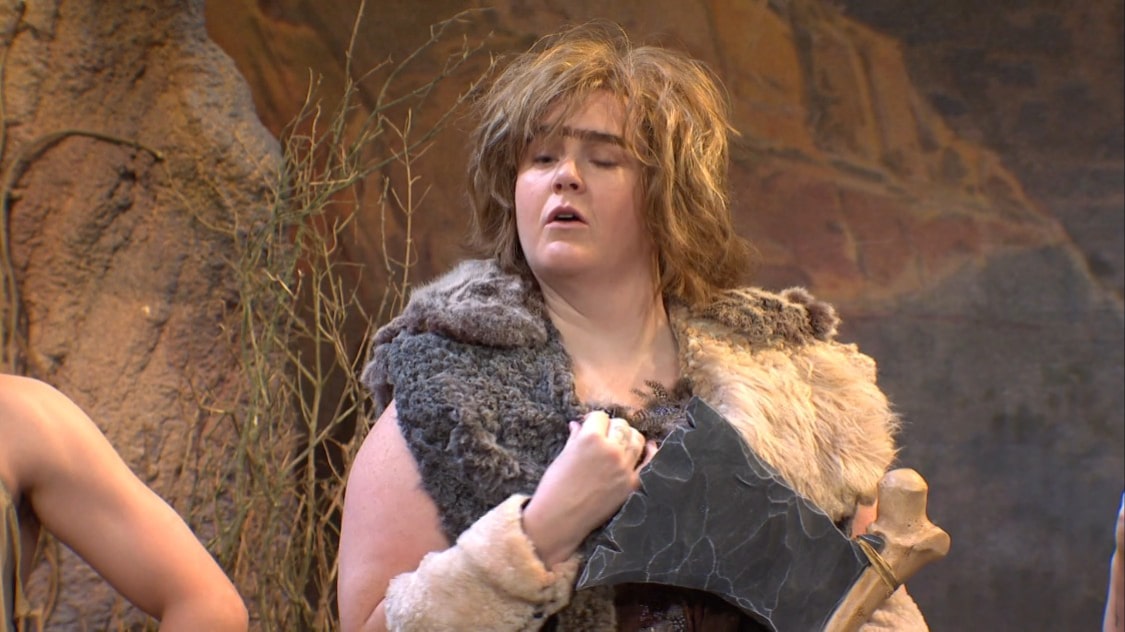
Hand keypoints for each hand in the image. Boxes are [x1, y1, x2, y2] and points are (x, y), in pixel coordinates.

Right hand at [521, 411, 655, 565]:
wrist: (559, 518)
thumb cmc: (555, 487)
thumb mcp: (563, 456)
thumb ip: (575, 437)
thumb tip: (578, 424)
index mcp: (590, 438)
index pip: (600, 417)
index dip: (594, 421)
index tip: (590, 426)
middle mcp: (611, 449)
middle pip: (621, 425)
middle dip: (611, 428)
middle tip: (604, 436)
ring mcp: (624, 467)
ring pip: (636, 439)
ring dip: (629, 437)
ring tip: (621, 443)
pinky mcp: (632, 484)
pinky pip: (649, 463)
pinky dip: (650, 453)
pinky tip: (648, 447)